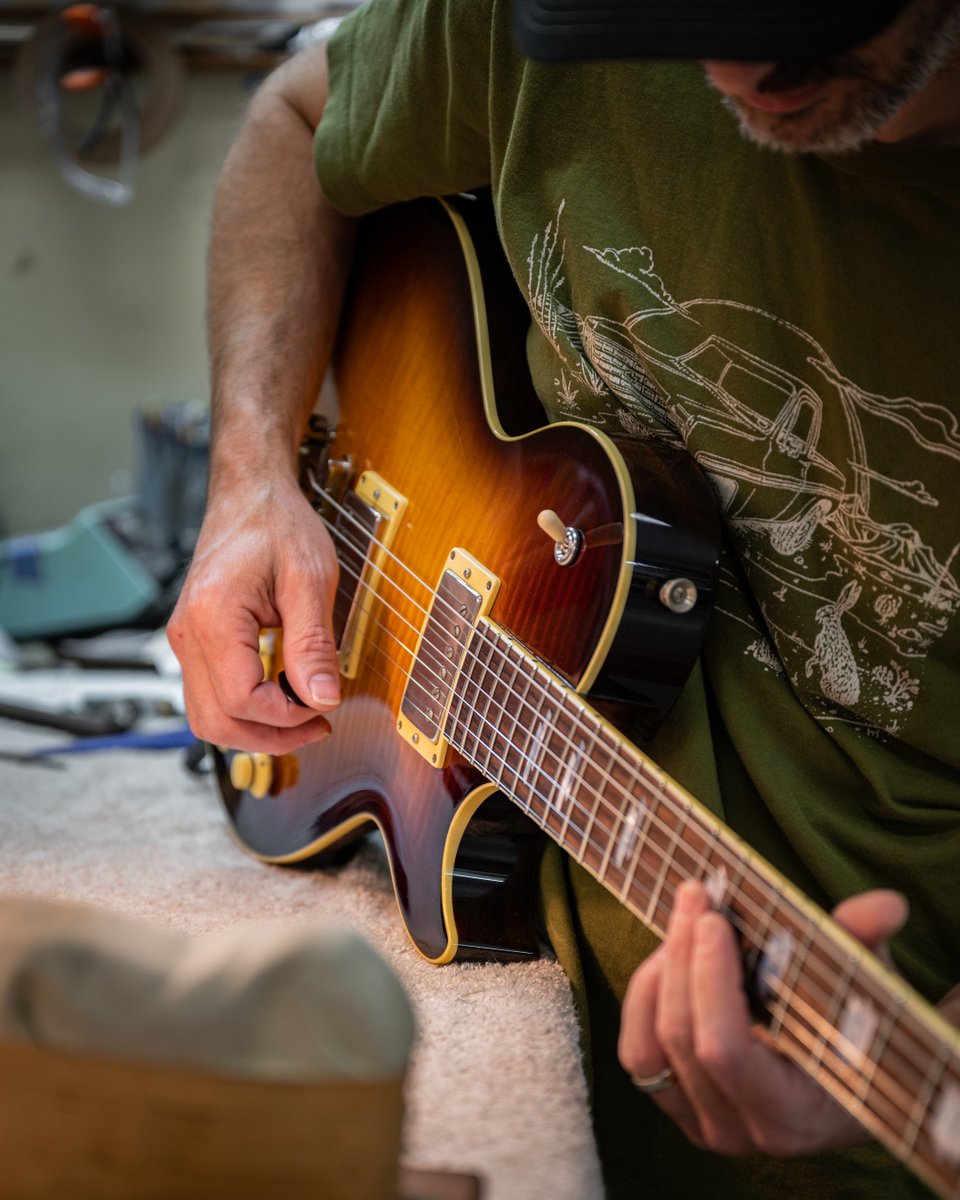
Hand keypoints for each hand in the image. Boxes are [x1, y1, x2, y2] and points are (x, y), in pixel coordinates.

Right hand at [167, 475, 340, 752]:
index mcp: (212, 618)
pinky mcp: (193, 641)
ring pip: (206, 717)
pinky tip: (279, 699)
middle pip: (216, 721)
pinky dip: (242, 710)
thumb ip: (314, 643)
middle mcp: (186, 634)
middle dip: (271, 737)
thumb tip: (323, 699)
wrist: (250, 492)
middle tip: (318, 727)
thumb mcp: (310, 580)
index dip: (287, 717)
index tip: (324, 707)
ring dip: (254, 730)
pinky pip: (208, 695)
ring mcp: (184, 639)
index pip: (242, 700)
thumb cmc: (277, 524)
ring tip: (301, 717)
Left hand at [618, 880, 908, 1156]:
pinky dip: (645, 999)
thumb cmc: (859, 1031)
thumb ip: (866, 947)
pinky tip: (668, 956)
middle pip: (681, 1039)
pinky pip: (638, 1054)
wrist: (849, 1083)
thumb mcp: (868, 989)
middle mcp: (740, 1130)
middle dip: (682, 956)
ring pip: (646, 1048)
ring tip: (684, 921)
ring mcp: (701, 1123)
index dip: (710, 980)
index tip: (713, 919)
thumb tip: (886, 906)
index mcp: (792, 1112)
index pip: (726, 1051)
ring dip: (658, 974)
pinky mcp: (676, 1105)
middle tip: (694, 895)